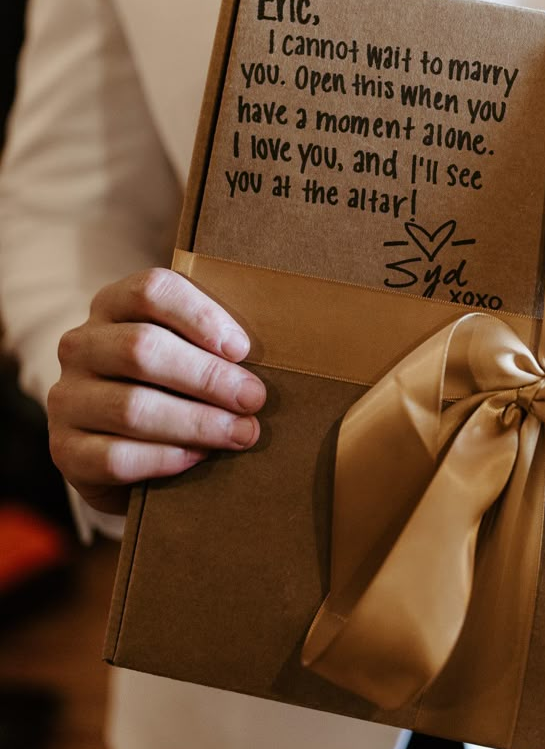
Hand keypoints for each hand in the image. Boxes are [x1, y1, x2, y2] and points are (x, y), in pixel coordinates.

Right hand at [49, 268, 265, 514]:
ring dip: (197, 422)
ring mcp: (66, 398)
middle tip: (254, 399)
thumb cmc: (172, 387)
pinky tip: (198, 457)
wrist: (122, 450)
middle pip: (142, 349)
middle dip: (208, 376)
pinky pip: (116, 456)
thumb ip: (214, 342)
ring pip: (132, 406)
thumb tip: (275, 352)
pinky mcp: (64, 450)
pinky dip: (165, 458)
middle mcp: (81, 345)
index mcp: (113, 305)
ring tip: (242, 433)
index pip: (151, 290)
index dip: (200, 316)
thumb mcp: (188, 352)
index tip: (243, 349)